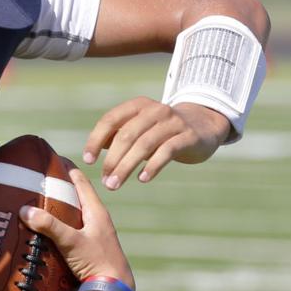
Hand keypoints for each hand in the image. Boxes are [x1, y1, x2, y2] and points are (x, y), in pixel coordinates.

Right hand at [19, 167, 134, 289]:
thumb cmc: (97, 264)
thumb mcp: (71, 242)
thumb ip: (49, 225)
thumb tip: (24, 210)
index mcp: (97, 212)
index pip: (81, 181)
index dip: (66, 168)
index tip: (51, 157)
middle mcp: (97, 221)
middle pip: (75, 197)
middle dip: (58, 188)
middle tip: (35, 182)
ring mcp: (94, 236)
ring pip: (73, 215)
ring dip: (57, 209)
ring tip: (35, 206)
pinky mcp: (89, 250)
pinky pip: (71, 231)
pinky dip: (58, 227)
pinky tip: (44, 233)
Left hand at [83, 96, 230, 188]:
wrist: (203, 126)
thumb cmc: (161, 131)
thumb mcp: (138, 129)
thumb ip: (116, 137)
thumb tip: (91, 154)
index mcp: (137, 106)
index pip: (110, 121)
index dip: (95, 140)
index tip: (88, 160)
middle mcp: (155, 110)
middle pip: (126, 136)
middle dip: (112, 160)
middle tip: (104, 180)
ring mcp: (173, 122)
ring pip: (144, 145)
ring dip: (126, 167)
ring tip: (115, 184)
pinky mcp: (188, 136)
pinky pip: (167, 151)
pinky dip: (152, 166)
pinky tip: (142, 179)